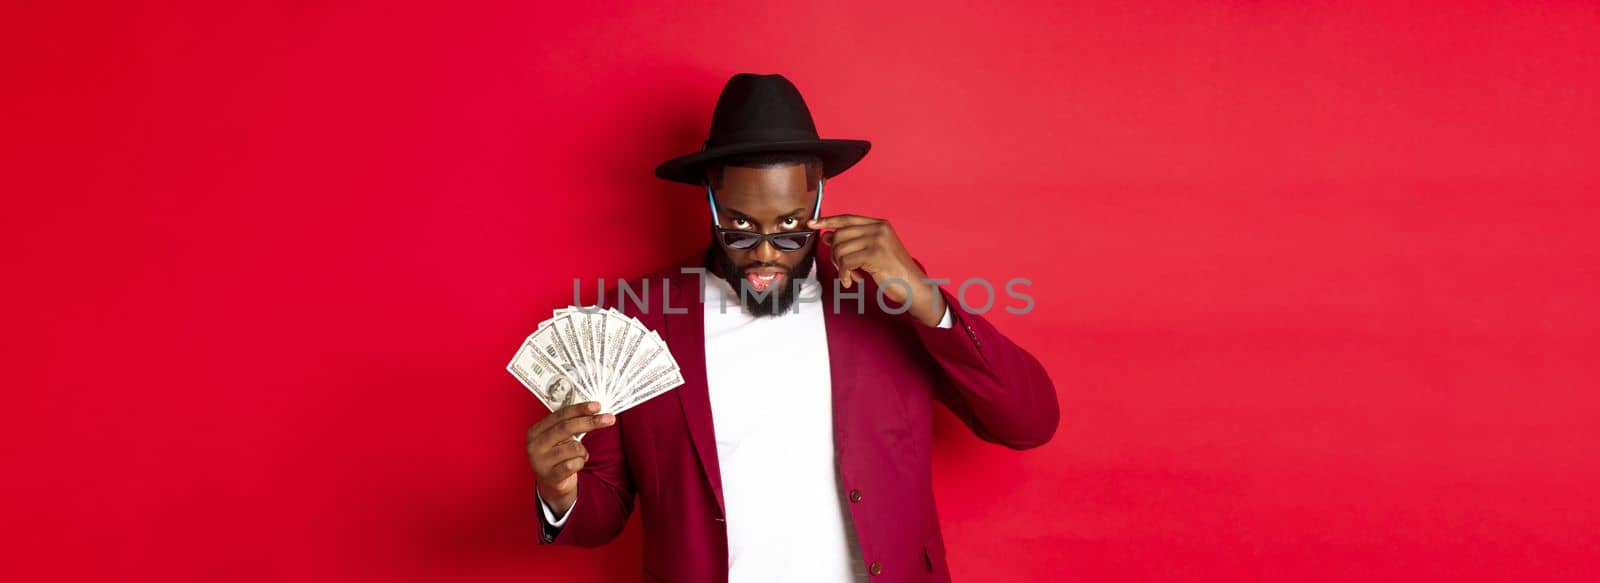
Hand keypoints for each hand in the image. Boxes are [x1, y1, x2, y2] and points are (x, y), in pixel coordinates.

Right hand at [525, 401, 614, 515]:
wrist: (551, 482)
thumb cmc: (558, 454)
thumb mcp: (559, 437)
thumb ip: (570, 423)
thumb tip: (595, 409)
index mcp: (536, 431)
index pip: (560, 415)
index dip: (580, 409)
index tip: (597, 406)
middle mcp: (535, 445)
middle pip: (566, 428)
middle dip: (590, 422)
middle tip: (609, 419)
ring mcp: (540, 462)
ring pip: (574, 448)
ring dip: (583, 451)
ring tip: (579, 455)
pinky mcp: (550, 476)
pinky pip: (574, 464)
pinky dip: (581, 463)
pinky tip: (576, 464)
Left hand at [809, 214, 943, 326]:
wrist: (913, 287)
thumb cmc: (893, 272)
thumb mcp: (871, 253)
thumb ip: (852, 242)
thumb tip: (827, 236)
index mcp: (880, 224)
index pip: (847, 218)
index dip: (828, 221)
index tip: (812, 224)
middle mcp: (879, 228)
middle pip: (840, 234)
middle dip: (834, 253)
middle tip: (841, 267)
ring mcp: (878, 240)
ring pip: (840, 249)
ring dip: (840, 266)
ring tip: (851, 276)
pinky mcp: (875, 254)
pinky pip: (846, 262)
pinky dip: (844, 274)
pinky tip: (852, 281)